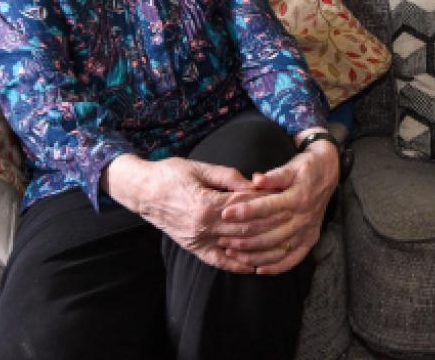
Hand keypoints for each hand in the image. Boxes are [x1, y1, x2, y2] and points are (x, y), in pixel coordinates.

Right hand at [103, 154, 279, 273]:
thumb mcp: (200, 167)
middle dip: (271, 225)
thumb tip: (254, 183)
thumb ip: (228, 176)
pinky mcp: (193, 248)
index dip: (266, 203)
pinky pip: (218, 261)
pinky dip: (237, 265)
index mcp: (207, 204)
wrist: (143, 191)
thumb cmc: (171, 174)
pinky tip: (254, 266)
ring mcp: (198, 240)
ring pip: (236, 247)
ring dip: (260, 247)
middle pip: (246, 229)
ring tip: (283, 244)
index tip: (284, 199)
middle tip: (291, 221)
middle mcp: (203, 226)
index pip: (246, 206)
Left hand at [215, 140, 338, 273]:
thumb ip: (274, 176)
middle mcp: (303, 217)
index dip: (245, 211)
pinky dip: (276, 267)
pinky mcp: (310, 239)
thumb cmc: (306, 168)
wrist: (328, 173)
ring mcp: (307, 231)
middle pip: (270, 233)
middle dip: (244, 238)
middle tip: (222, 239)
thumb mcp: (292, 166)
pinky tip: (259, 270)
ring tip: (232, 254)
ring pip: (278, 249)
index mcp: (297, 197)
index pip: (267, 207)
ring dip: (254, 255)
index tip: (225, 213)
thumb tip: (256, 179)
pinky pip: (294, 259)